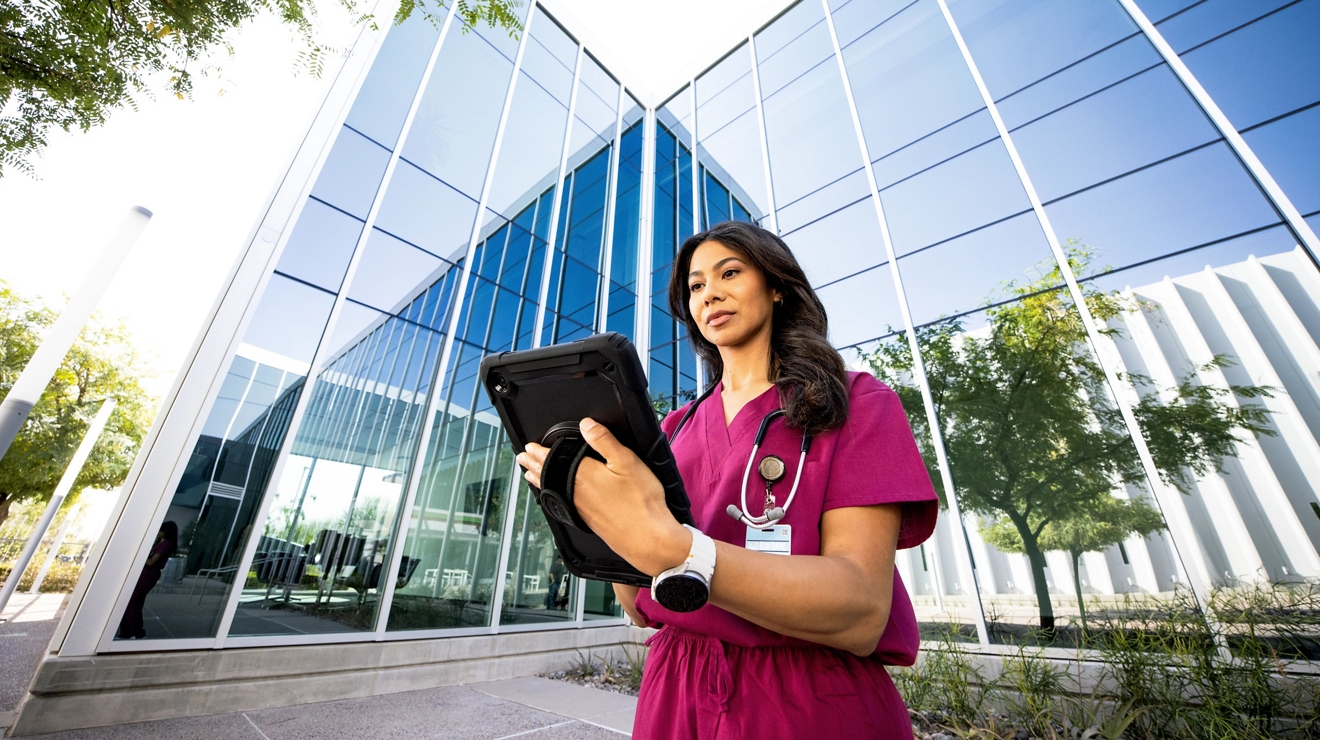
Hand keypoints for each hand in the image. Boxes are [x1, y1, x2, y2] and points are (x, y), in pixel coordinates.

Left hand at [516, 418, 689, 576]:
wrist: (647, 539)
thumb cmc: (640, 502)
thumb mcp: (626, 462)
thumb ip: (604, 441)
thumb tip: (586, 424)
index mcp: (583, 476)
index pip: (554, 460)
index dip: (539, 452)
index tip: (528, 447)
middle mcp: (576, 493)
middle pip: (549, 476)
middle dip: (534, 466)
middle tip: (522, 460)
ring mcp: (581, 509)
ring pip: (554, 490)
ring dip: (541, 481)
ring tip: (531, 476)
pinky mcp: (589, 521)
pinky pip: (563, 502)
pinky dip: (554, 494)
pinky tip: (558, 497)